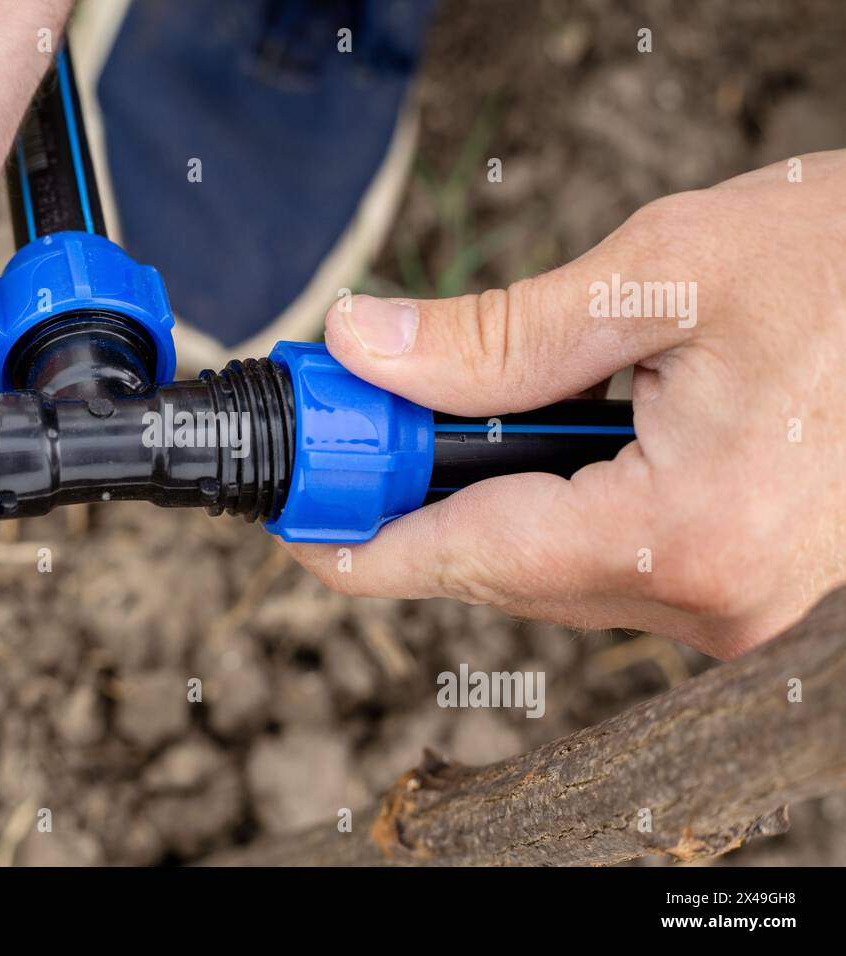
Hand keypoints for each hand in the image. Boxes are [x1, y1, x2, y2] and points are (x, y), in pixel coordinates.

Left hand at [284, 151, 845, 658]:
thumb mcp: (662, 276)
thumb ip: (498, 334)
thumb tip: (367, 348)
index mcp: (693, 534)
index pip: (472, 558)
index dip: (363, 540)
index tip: (292, 521)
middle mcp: (715, 601)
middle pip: (503, 571)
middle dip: (415, 505)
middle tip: (351, 438)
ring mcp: (734, 606)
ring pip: (552, 572)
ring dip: (482, 503)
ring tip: (429, 428)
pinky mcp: (743, 586)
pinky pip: (608, 565)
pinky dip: (550, 511)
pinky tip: (530, 451)